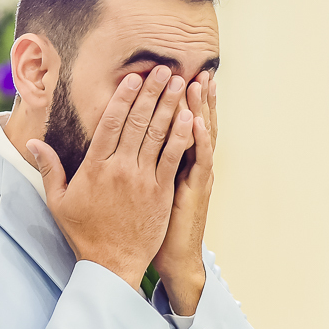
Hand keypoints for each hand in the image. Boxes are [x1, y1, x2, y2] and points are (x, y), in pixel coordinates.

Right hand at [27, 67, 193, 292]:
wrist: (111, 264)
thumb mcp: (59, 201)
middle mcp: (120, 168)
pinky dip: (182, 136)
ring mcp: (142, 180)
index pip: (110, 122)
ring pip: (158, 135)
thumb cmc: (84, 233)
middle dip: (152, 92)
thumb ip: (49, 168)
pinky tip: (190, 117)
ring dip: (171, 106)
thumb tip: (33, 143)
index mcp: (94, 166)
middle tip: (165, 69)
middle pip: (138, 122)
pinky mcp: (160, 192)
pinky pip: (173, 158)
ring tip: (181, 83)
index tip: (134, 77)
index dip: (124, 97)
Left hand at [153, 71, 216, 314]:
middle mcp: (190, 166)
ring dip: (199, 109)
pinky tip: (195, 121)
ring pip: (201, 137)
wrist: (174, 259)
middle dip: (193, 97)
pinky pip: (199, 162)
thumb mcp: (149, 192)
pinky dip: (198, 141)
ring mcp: (196, 177)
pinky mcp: (195, 191)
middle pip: (193, 123)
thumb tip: (127, 145)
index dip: (178, 102)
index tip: (175, 76)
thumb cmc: (156, 227)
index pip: (178, 125)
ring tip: (198, 83)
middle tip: (195, 69)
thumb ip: (141, 165)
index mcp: (177, 163)